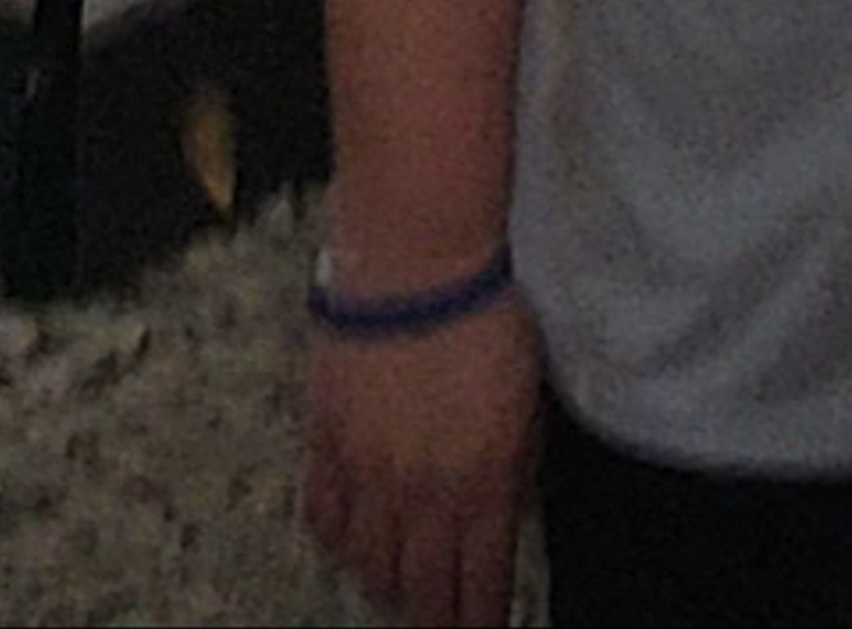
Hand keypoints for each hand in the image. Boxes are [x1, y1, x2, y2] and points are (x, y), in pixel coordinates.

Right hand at [301, 283, 542, 628]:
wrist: (417, 259)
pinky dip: (337, 543)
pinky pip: (325, 518)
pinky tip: (347, 546)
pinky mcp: (327, 443)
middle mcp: (425, 494)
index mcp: (484, 483)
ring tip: (395, 593)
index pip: (481, 584)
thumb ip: (514, 461)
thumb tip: (504, 506)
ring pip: (370, 566)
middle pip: (423, 591)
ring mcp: (370, 473)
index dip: (480, 622)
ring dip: (385, 588)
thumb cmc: (485, 312)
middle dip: (432, 621)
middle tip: (436, 628)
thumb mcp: (526, 394)